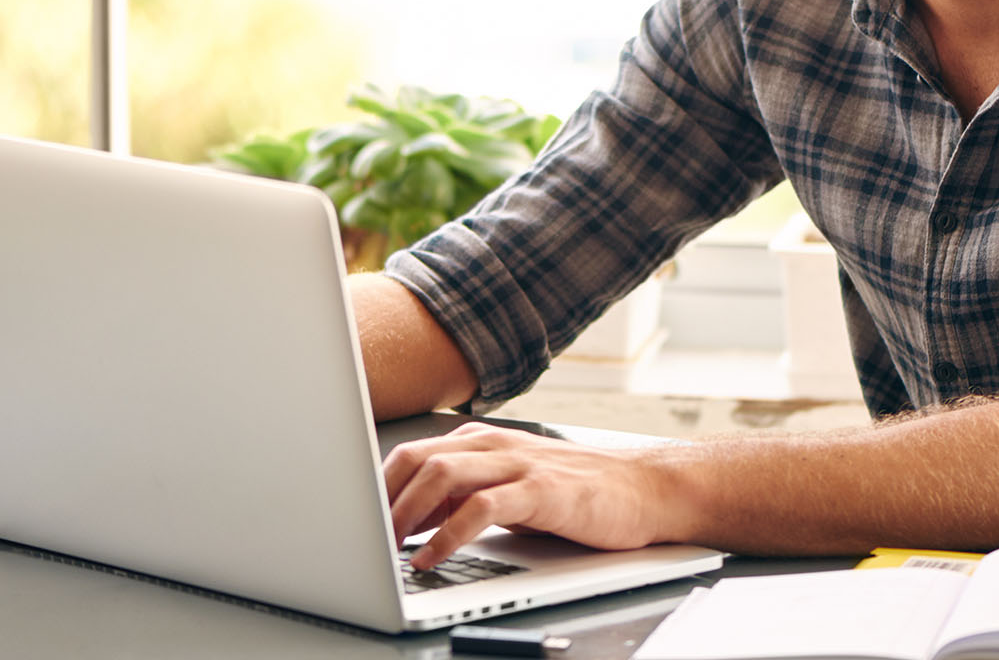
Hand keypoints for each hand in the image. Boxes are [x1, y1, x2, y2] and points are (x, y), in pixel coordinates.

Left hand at [382, 422, 666, 568]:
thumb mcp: (508, 488)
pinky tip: (432, 557)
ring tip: (386, 548)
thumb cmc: (576, 491)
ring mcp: (517, 465)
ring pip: (442, 474)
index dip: (376, 486)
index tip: (353, 519)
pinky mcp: (541, 491)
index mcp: (481, 441)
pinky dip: (448, 535)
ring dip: (405, 513)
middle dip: (381, 498)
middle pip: (417, 458)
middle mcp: (493, 445)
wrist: (645, 489)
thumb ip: (461, 497)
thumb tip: (408, 521)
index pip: (411, 453)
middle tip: (360, 535)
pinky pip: (480, 508)